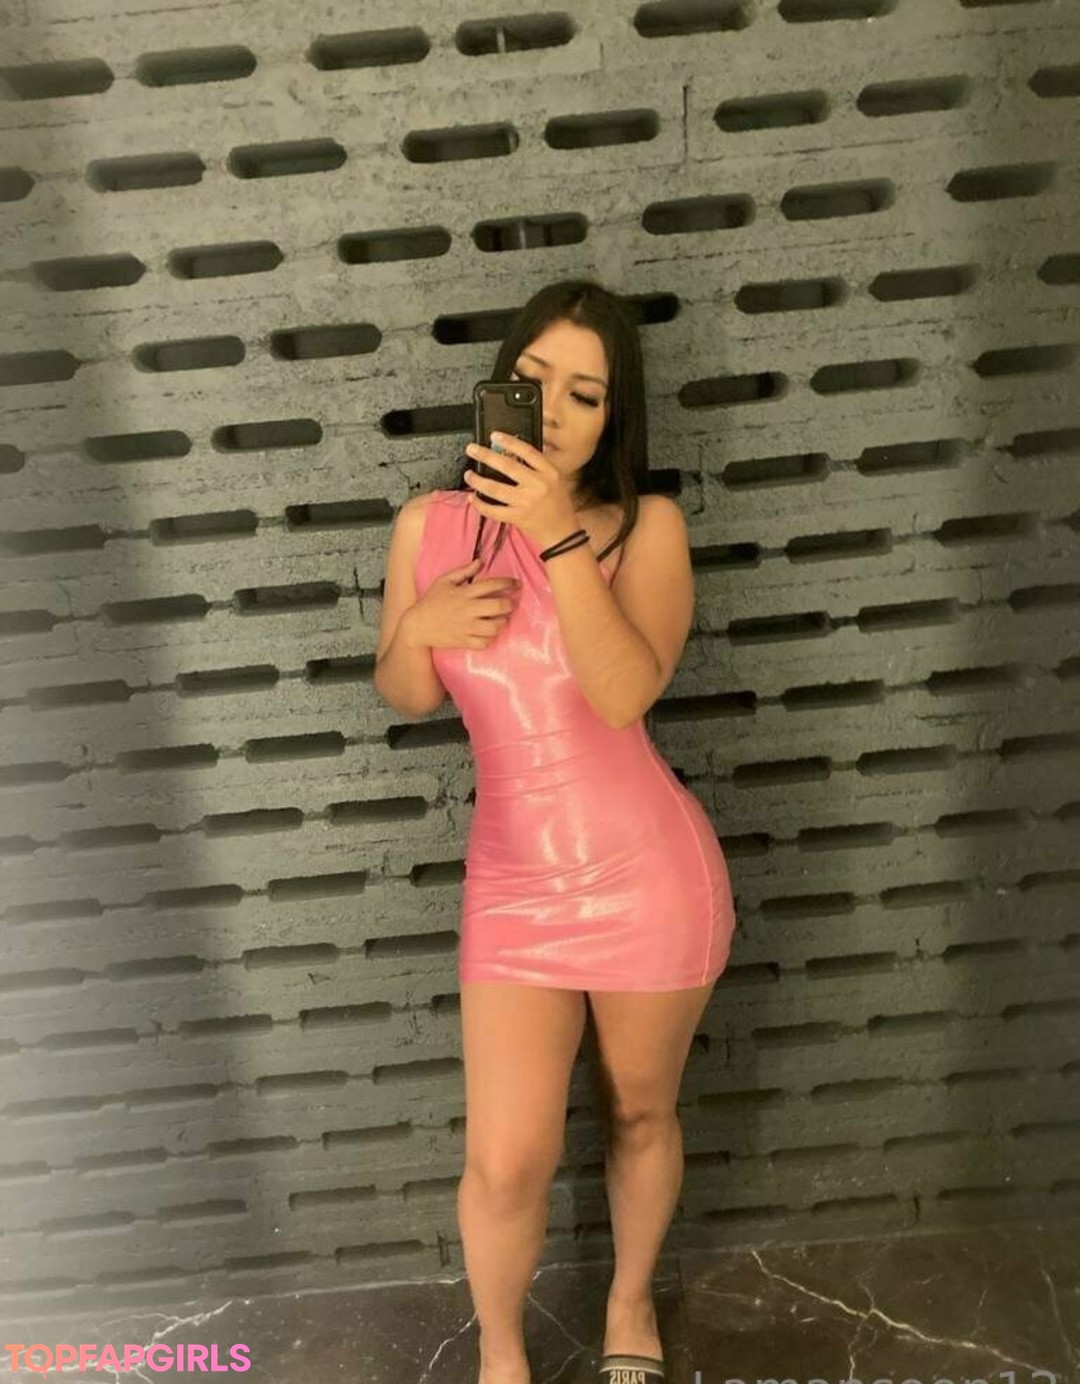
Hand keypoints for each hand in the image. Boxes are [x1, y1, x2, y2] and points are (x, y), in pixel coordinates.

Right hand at [405, 557, 520, 650]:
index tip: (517, 584)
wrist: (417, 626)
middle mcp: (468, 610)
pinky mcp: (464, 641)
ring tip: (499, 619)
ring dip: (501, 622)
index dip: (508, 583)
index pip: (492, 585)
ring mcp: (467, 627)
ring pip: (495, 627)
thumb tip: (480, 562)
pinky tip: (488, 633)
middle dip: (509, 604)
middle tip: (510, 604)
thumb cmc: (431, 601)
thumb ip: (463, 571)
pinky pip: (485, 642)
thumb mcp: (444, 581)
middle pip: (499, 607)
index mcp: (464, 593)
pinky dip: (490, 638)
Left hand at [462, 432, 579, 548]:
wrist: (562, 532)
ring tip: (469, 474)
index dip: (509, 441)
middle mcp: (538, 485)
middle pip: (507, 466)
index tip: (494, 435)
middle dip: (485, 456)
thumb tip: (511, 452)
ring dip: (478, 480)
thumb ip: (538, 467)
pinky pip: (493, 510)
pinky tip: (472, 498)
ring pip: (495, 488)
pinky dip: (480, 504)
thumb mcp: (555, 480)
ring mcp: (526, 502)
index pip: (527, 451)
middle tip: (471, 449)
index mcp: (549, 473)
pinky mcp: (517, 517)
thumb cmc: (558, 504)